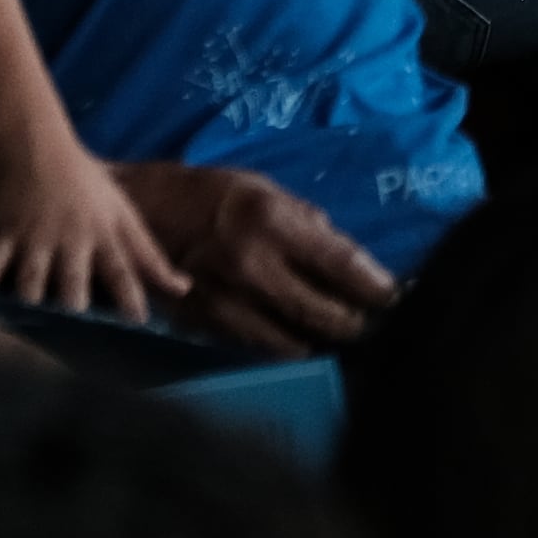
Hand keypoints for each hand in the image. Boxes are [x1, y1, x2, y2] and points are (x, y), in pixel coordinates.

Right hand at [0, 129, 185, 320]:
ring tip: (32, 316)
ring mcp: (36, 236)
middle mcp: (72, 238)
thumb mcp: (121, 209)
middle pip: (74, 281)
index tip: (139, 322)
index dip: (132, 296)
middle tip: (76, 323)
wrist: (34, 143)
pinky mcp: (4, 232)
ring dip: (32, 298)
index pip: (124, 269)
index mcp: (104, 231)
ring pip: (33, 278)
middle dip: (75, 304)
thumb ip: (147, 253)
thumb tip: (182, 287)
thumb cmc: (84, 179)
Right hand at [109, 162, 399, 353]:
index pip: (339, 262)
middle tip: (374, 326)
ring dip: (320, 343)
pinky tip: (298, 343)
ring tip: (340, 340)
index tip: (398, 299)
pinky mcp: (203, 323)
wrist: (139, 212)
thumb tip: (350, 259)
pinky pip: (255, 347)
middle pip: (320, 312)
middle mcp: (250, 264)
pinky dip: (281, 348)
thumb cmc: (210, 194)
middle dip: (354, 324)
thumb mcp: (265, 190)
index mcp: (271, 221)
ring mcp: (224, 299)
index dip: (374, 287)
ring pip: (289, 342)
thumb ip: (309, 225)